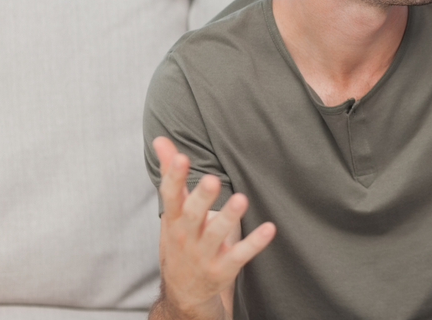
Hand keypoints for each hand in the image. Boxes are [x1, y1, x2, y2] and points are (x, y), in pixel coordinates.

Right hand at [153, 137, 275, 317]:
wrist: (183, 290)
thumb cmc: (181, 238)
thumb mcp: (172, 210)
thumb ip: (171, 174)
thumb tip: (161, 140)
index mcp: (174, 218)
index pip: (171, 196)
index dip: (175, 177)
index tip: (181, 157)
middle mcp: (186, 235)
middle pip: (193, 215)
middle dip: (202, 198)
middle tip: (212, 179)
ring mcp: (204, 254)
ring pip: (216, 234)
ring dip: (228, 217)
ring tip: (241, 199)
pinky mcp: (224, 267)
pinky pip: (240, 254)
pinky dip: (254, 243)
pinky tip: (269, 228)